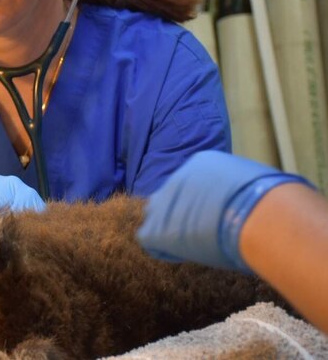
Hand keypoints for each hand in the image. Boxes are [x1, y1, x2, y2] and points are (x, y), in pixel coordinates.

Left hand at [137, 150, 311, 270]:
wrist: (258, 215)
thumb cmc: (266, 201)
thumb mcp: (253, 182)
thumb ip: (238, 188)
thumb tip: (246, 200)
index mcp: (201, 163)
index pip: (190, 184)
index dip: (199, 203)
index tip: (213, 216)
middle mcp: (176, 178)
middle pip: (169, 197)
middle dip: (179, 213)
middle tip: (199, 231)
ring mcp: (164, 202)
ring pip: (156, 216)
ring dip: (170, 230)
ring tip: (191, 243)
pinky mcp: (157, 228)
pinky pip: (150, 239)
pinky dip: (163, 248)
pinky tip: (182, 254)